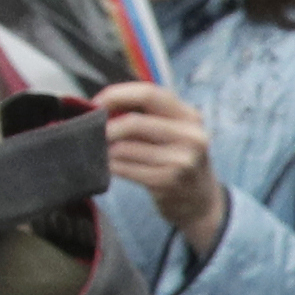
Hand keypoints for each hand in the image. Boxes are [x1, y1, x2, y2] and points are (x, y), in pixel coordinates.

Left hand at [93, 82, 227, 255]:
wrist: (201, 201)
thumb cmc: (177, 159)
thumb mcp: (174, 131)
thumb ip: (147, 115)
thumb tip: (101, 106)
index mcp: (190, 116)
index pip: (149, 93)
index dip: (117, 95)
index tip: (96, 103)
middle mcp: (191, 137)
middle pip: (135, 122)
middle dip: (107, 126)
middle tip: (93, 132)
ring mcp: (181, 161)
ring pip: (125, 148)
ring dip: (108, 150)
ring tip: (106, 152)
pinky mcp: (167, 182)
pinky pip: (125, 169)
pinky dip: (112, 166)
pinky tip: (113, 167)